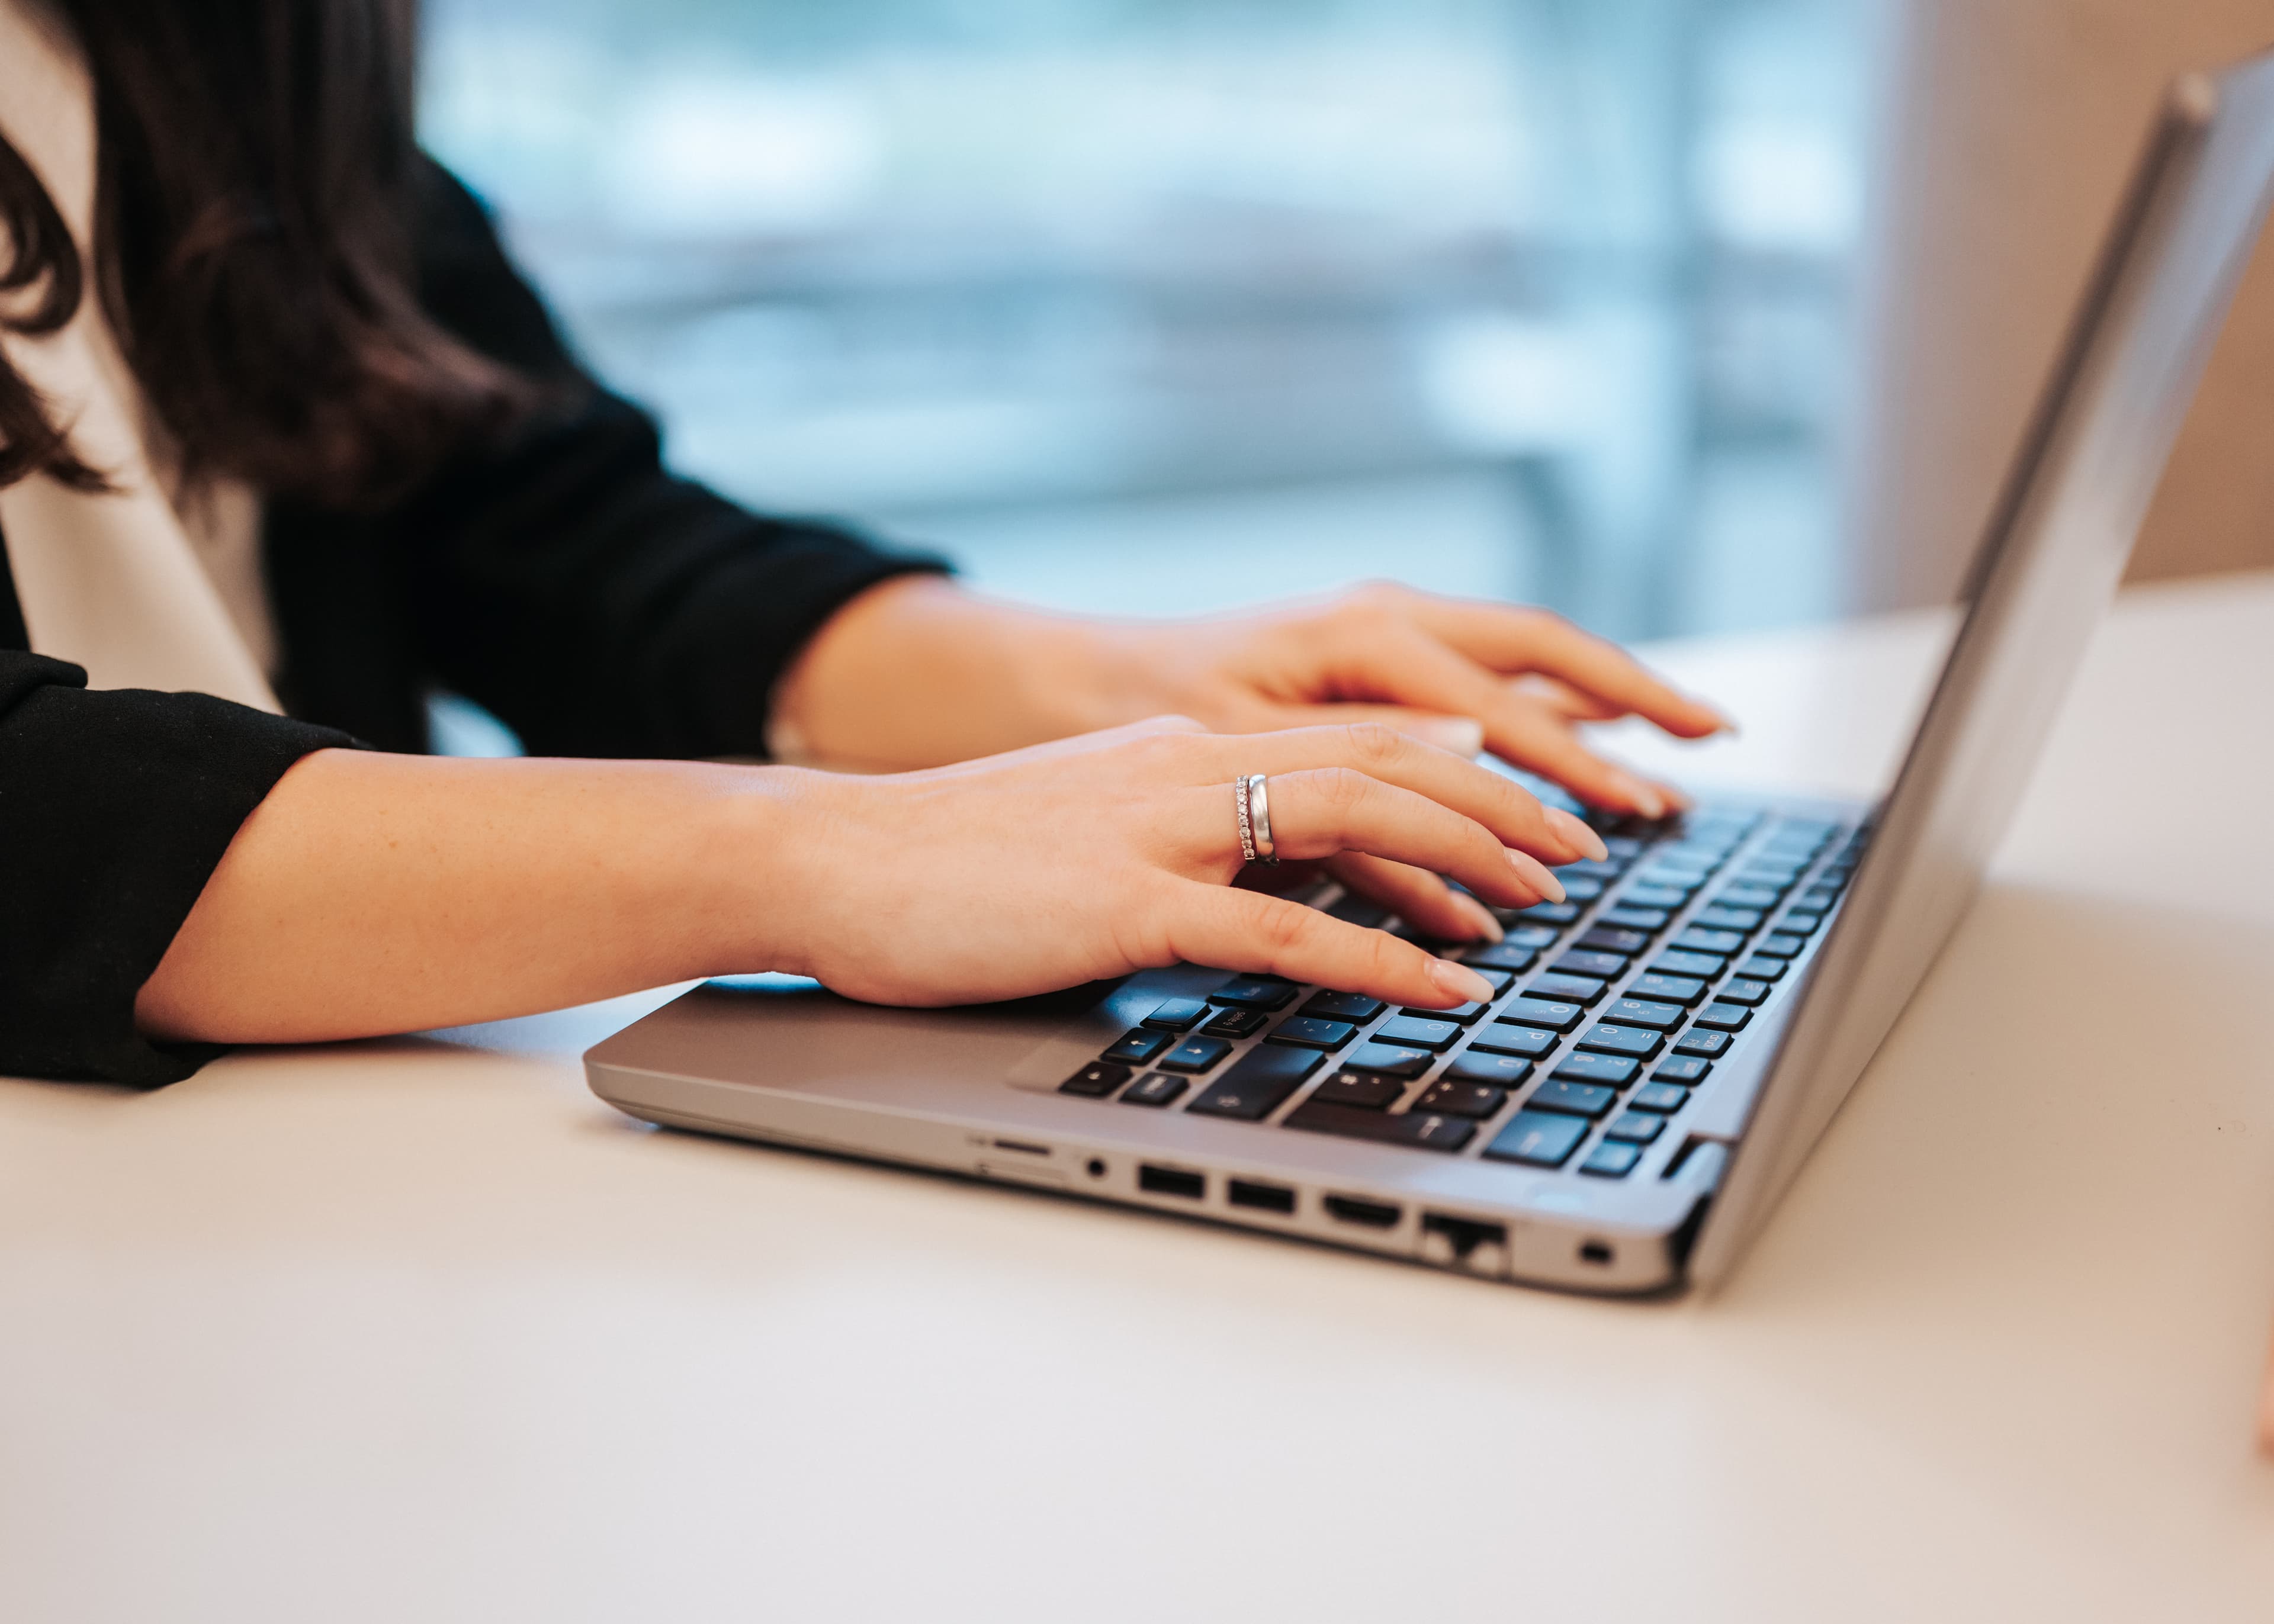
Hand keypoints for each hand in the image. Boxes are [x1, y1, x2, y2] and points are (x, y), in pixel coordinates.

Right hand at [772, 576, 1724, 939]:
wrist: (831, 859)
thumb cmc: (949, 861)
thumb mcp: (1089, 828)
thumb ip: (1185, 839)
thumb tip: (1274, 879)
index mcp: (1182, 748)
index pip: (1356, 738)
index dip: (1463, 772)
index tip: (1530, 817)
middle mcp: (1187, 768)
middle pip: (1383, 761)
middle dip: (1500, 805)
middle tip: (1580, 852)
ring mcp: (1159, 831)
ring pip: (1351, 817)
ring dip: (1463, 860)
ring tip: (1539, 907)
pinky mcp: (1125, 904)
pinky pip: (1280, 930)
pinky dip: (1378, 957)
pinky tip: (1441, 985)